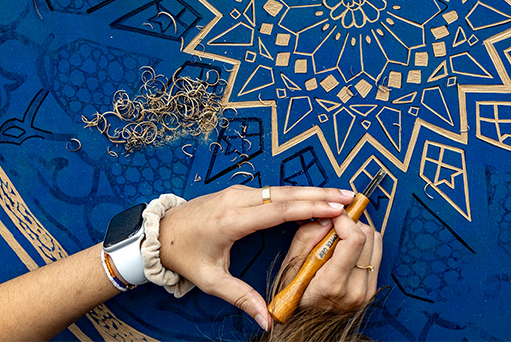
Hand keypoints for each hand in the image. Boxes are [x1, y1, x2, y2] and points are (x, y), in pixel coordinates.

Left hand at [158, 185, 355, 330]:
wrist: (160, 232)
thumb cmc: (185, 255)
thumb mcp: (211, 280)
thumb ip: (241, 298)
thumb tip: (267, 320)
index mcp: (232, 220)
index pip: (278, 210)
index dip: (309, 208)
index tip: (336, 208)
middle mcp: (238, 200)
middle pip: (286, 194)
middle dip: (321, 194)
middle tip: (350, 196)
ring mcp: (239, 192)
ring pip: (282, 189)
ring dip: (312, 191)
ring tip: (341, 195)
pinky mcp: (240, 192)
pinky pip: (274, 191)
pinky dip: (298, 193)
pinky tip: (316, 197)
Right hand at [279, 213, 381, 310]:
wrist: (305, 324)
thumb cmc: (294, 295)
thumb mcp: (290, 266)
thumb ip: (306, 238)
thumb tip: (326, 216)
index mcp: (334, 284)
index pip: (355, 239)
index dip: (344, 219)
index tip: (332, 213)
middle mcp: (356, 290)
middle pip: (368, 237)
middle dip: (351, 224)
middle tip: (333, 225)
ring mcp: (367, 292)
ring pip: (376, 242)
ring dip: (359, 232)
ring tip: (339, 238)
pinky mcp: (372, 290)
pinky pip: (376, 254)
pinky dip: (363, 245)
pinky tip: (346, 249)